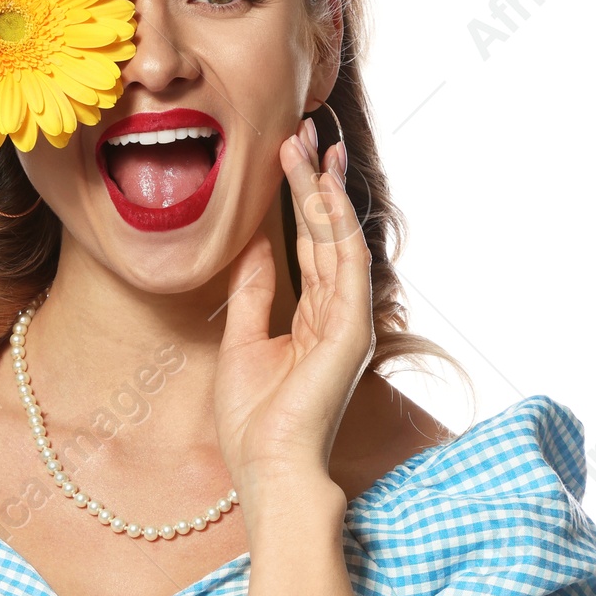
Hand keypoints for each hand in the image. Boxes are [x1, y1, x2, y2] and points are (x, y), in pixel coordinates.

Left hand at [215, 117, 374, 493]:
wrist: (266, 466)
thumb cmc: (254, 420)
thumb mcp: (243, 340)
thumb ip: (253, 291)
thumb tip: (250, 241)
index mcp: (315, 318)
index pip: (310, 245)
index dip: (301, 198)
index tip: (290, 152)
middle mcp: (339, 314)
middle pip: (327, 233)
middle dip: (315, 180)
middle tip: (303, 129)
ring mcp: (349, 321)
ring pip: (338, 240)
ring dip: (322, 190)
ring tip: (306, 144)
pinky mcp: (352, 331)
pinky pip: (345, 266)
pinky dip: (335, 226)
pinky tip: (323, 191)